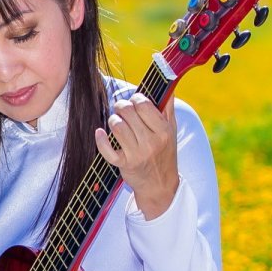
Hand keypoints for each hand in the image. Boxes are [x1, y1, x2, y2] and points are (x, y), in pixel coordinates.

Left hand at [95, 91, 179, 218]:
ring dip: (113, 120)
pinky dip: (100, 139)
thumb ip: (168, 108)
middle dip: (121, 106)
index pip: (144, 105)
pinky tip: (100, 132)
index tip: (134, 102)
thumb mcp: (171, 131)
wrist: (160, 184)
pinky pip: (107, 149)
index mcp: (164, 131)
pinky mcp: (124, 164)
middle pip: (128, 112)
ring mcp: (137, 154)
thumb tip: (168, 86)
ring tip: (117, 122)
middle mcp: (151, 142)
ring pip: (117, 126)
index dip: (135, 99)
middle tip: (121, 109)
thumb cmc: (164, 153)